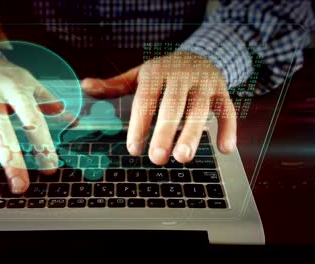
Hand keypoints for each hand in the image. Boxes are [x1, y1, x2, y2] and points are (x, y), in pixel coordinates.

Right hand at [0, 54, 71, 195]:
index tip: (50, 167)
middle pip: (0, 131)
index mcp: (14, 89)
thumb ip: (50, 103)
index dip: (41, 142)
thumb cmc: (4, 75)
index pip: (31, 117)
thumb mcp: (30, 83)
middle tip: (20, 186)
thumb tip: (74, 122)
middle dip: (10, 160)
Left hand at [81, 51, 236, 164]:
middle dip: (165, 132)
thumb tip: (85, 87)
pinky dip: (229, 129)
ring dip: (193, 133)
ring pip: (200, 108)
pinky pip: (228, 110)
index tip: (133, 148)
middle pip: (174, 104)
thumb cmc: (164, 72)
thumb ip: (114, 85)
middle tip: (157, 158)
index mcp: (157, 71)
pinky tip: (224, 149)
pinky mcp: (222, 91)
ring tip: (183, 157)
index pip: (147, 98)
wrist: (199, 55)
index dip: (140, 123)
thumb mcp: (138, 75)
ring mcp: (204, 83)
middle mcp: (182, 75)